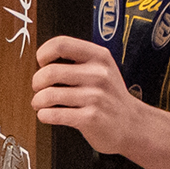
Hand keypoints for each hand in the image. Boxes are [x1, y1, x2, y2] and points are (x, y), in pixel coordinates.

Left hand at [30, 36, 158, 154]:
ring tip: (40, 103)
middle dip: (36, 82)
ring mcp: (95, 97)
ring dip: (38, 101)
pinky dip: (44, 115)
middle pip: (50, 71)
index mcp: (99, 57)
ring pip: (49, 95)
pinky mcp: (90, 118)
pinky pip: (55, 114)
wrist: (133, 124)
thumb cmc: (110, 96)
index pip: (62, 44)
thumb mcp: (103, 69)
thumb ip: (78, 61)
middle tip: (38, 88)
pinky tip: (47, 115)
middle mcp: (99, 74)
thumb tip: (42, 61)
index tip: (41, 63)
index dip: (44, 53)